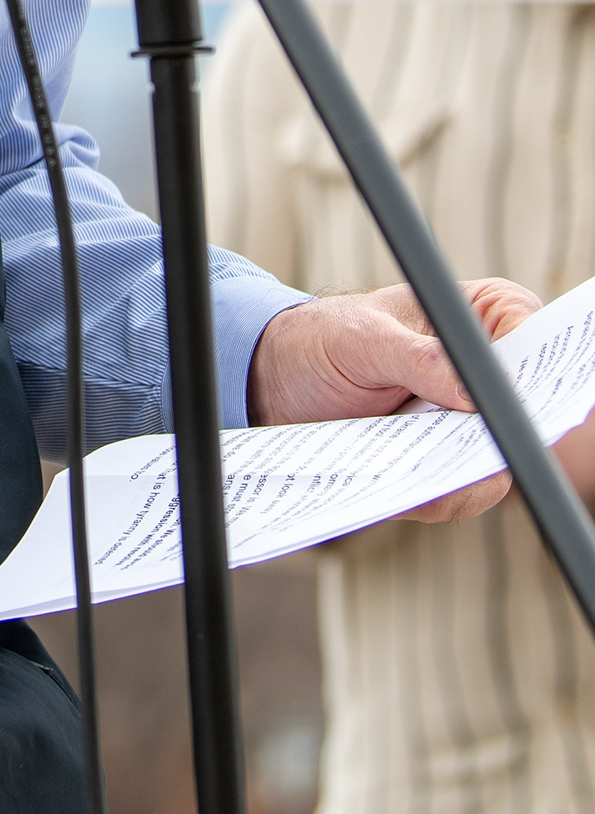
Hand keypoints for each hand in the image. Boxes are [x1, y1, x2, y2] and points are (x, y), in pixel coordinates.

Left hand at [248, 277, 540, 523]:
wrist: (278, 383)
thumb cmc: (322, 339)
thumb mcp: (361, 339)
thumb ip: (416, 358)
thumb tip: (468, 392)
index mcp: (482, 317)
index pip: (534, 340)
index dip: (533, 374)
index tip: (500, 401)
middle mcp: (486, 373)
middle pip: (528, 414)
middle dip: (500, 436)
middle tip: (467, 453)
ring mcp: (469, 425)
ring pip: (496, 463)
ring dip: (464, 477)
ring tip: (427, 479)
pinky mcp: (445, 464)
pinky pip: (459, 492)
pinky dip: (435, 496)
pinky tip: (406, 493)